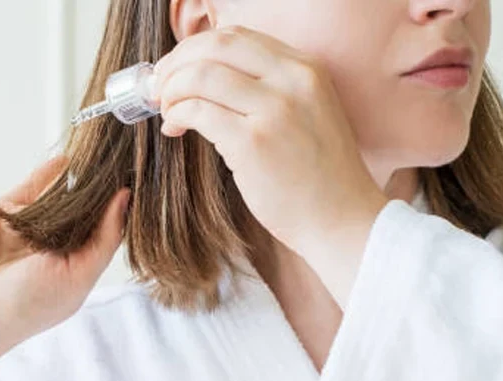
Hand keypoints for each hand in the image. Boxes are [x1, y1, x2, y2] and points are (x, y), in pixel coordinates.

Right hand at [0, 155, 129, 380]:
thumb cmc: (24, 306)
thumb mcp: (78, 277)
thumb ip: (104, 239)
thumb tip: (125, 199)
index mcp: (75, 268)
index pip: (105, 232)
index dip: (121, 211)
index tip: (146, 185)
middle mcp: (53, 247)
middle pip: (85, 210)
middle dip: (103, 190)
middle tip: (128, 160)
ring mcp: (29, 228)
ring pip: (59, 196)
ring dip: (79, 178)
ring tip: (105, 153)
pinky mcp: (5, 211)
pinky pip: (31, 186)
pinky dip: (48, 172)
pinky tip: (68, 159)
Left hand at [152, 26, 389, 304]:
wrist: (343, 221)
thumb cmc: (318, 177)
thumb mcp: (307, 114)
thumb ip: (269, 91)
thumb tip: (207, 81)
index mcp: (306, 68)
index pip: (238, 37)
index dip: (197, 48)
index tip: (177, 67)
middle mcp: (293, 80)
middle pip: (215, 46)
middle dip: (177, 62)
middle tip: (158, 86)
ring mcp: (275, 110)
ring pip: (200, 76)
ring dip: (171, 90)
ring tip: (166, 110)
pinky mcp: (254, 143)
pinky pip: (198, 112)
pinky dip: (177, 115)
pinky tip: (175, 129)